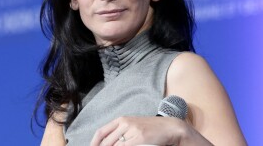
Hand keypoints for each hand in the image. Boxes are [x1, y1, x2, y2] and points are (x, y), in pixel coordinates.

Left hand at [90, 116, 212, 145]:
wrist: (168, 127)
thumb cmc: (150, 128)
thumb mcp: (133, 127)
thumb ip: (120, 134)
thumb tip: (108, 144)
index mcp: (121, 119)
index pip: (101, 132)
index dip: (94, 144)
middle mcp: (125, 123)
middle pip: (106, 142)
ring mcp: (132, 130)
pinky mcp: (139, 138)